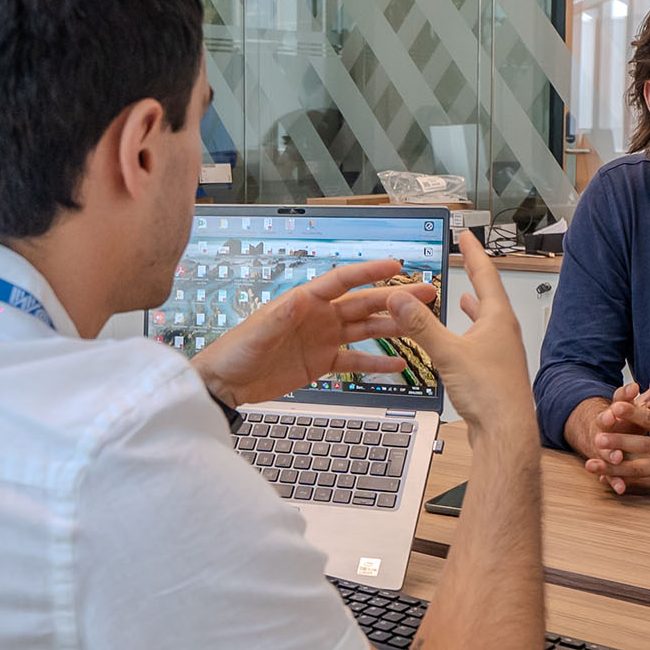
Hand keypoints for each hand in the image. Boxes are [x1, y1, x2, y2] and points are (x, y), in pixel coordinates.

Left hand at [190, 257, 436, 409]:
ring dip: (392, 327)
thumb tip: (299, 299)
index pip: (342, 281)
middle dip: (393, 299)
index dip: (369, 272)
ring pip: (365, 330)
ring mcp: (323, 339)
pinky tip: (399, 362)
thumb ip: (280, 317)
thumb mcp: (257, 333)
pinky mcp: (322, 362)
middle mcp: (318, 316)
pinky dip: (376, 362)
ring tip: (420, 327)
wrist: (226, 383)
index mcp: (304, 301)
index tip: (395, 266)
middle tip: (423, 294)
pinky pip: (355, 360)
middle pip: (363, 303)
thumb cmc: (235, 352)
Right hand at [383, 233, 532, 439]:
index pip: (485, 275)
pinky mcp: (496, 372)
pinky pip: (482, 342)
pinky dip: (470, 333)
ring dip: (474, 306)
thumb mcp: (448, 353)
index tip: (467, 236)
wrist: (506, 433)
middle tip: (467, 257)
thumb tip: (400, 299)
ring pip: (486, 321)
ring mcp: (502, 353)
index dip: (473, 253)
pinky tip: (463, 341)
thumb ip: (421, 325)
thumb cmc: (490, 395)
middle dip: (475, 275)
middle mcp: (504, 333)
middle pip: (489, 295)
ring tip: (465, 296)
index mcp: (497, 320)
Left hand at [584, 361, 649, 494]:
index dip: (633, 412)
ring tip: (591, 464)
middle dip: (618, 442)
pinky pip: (643, 484)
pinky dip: (625, 482)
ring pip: (637, 469)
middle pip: (640, 445)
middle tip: (597, 438)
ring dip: (613, 468)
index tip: (616, 406)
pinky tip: (606, 480)